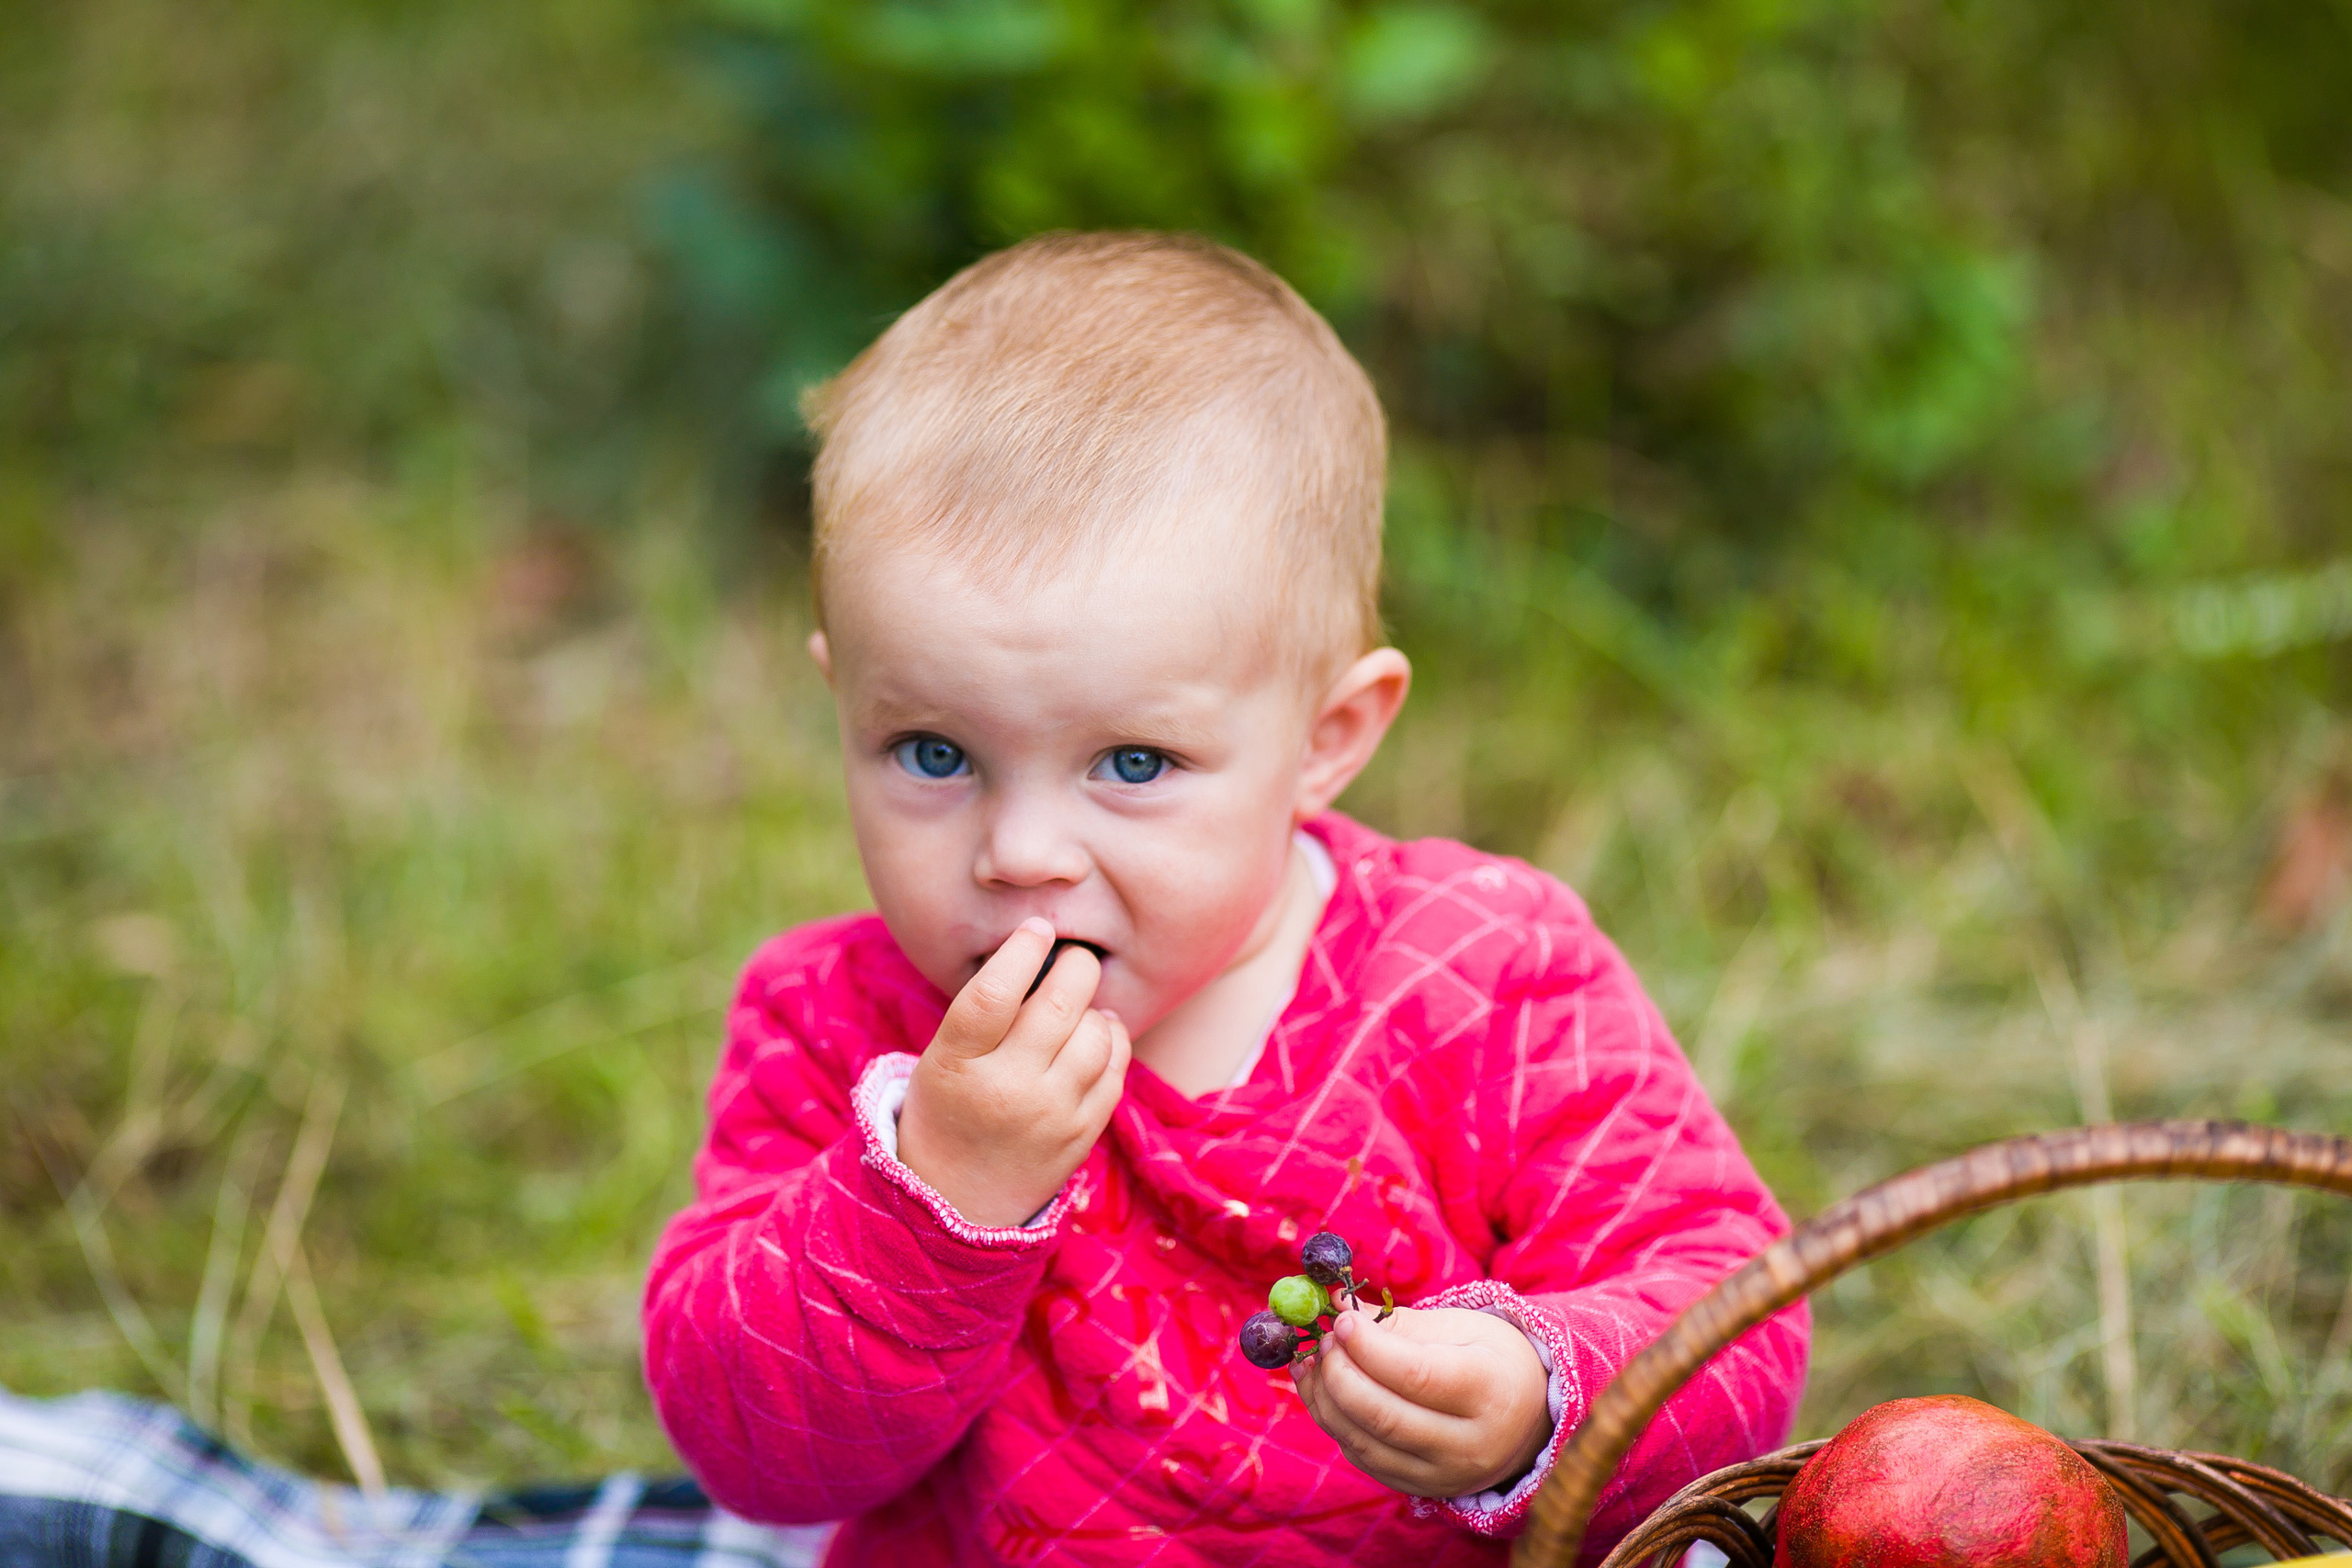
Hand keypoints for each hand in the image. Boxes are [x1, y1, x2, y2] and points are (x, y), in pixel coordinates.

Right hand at [897, 917, 1131, 1227]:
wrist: (957, 1199)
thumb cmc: (949, 1107)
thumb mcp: (941, 1057)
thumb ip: (987, 1011)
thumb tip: (1046, 947)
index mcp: (956, 1065)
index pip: (994, 994)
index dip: (1022, 951)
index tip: (1037, 928)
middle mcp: (1005, 1089)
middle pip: (1060, 1005)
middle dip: (1076, 965)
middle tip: (1073, 958)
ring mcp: (1050, 1115)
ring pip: (1097, 1034)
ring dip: (1094, 1008)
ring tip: (1078, 1007)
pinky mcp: (1082, 1135)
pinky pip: (1115, 1070)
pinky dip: (1113, 1041)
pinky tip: (1096, 1035)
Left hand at [1290, 1304, 1551, 1498]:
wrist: (1526, 1419)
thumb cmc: (1489, 1359)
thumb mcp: (1459, 1327)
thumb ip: (1396, 1321)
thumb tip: (1333, 1304)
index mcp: (1490, 1392)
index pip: (1416, 1375)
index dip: (1369, 1347)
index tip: (1341, 1320)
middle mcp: (1470, 1445)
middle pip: (1384, 1416)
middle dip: (1340, 1374)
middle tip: (1325, 1340)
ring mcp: (1444, 1475)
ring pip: (1365, 1444)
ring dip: (1326, 1400)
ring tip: (1315, 1361)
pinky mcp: (1419, 1489)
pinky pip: (1363, 1459)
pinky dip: (1334, 1423)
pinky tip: (1322, 1389)